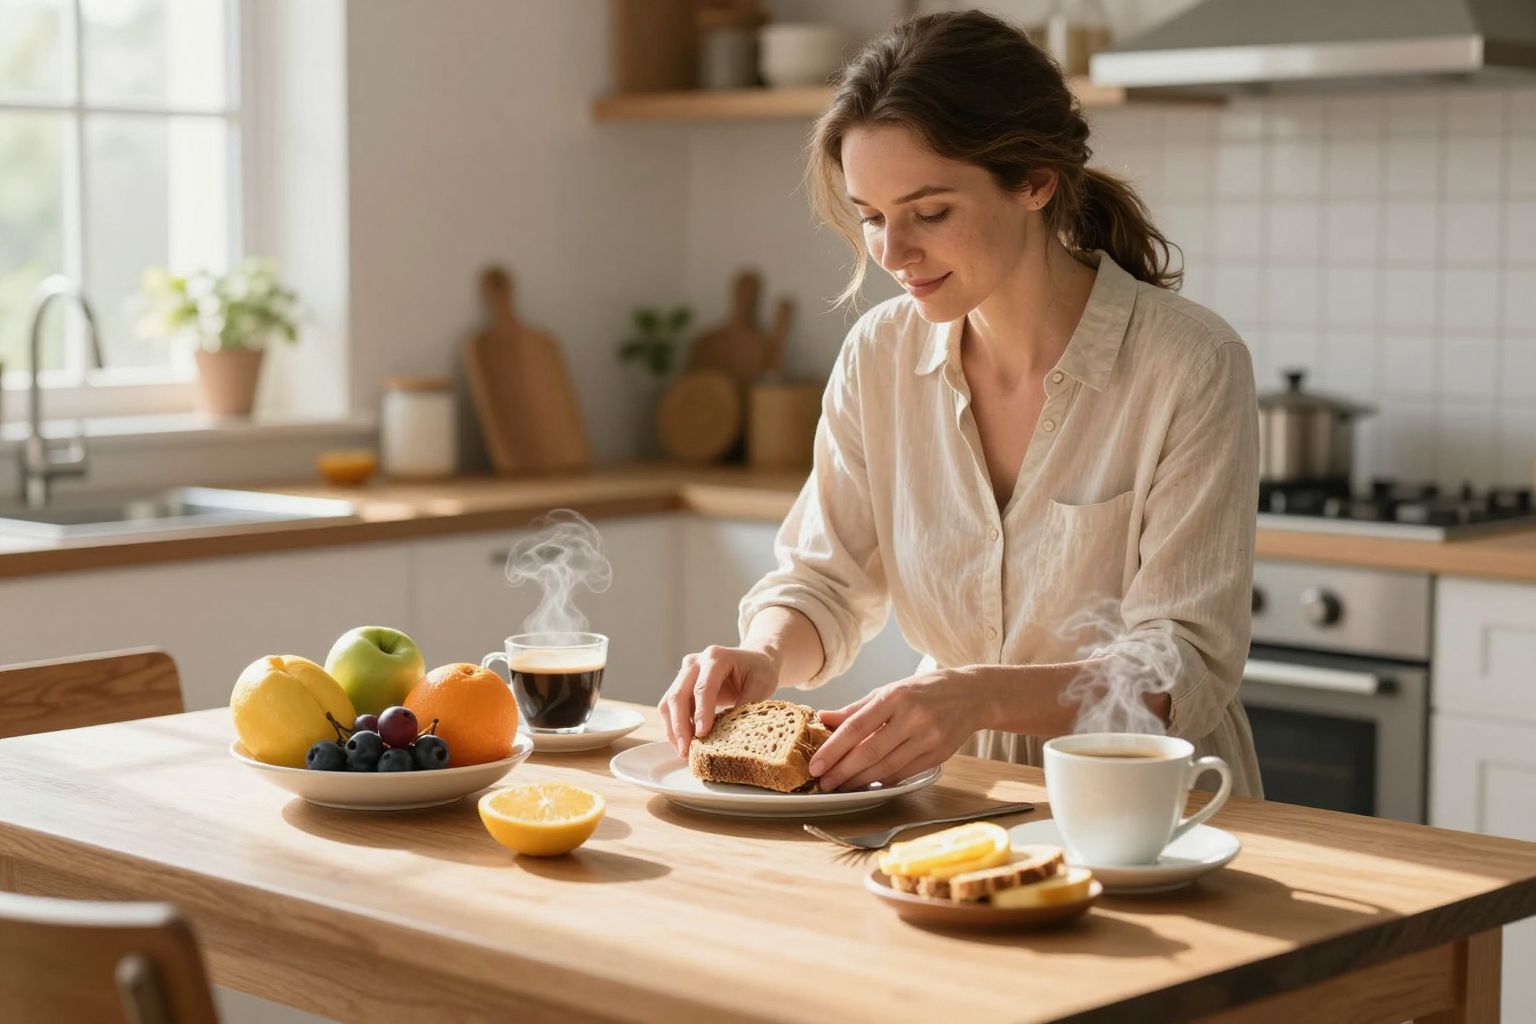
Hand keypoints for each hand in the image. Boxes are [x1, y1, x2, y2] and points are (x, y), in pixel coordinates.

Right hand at [658, 644, 780, 757]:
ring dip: (673, 729)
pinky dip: (675, 727)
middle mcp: (695, 662)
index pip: (703, 687)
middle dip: (680, 726)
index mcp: (716, 657)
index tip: (702, 734)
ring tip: (685, 752)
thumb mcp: (763, 684)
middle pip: (678, 695)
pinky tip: (686, 743)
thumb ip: (749, 704)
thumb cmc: (759, 671)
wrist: (752, 659)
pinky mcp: (680, 685)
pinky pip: (670, 708)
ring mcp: (684, 673)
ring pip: (668, 703)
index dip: (701, 712)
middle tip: (687, 751)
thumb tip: (734, 731)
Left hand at [809, 668, 986, 791]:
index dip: (833, 749)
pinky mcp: (938, 756)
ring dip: (859, 781)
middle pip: (870, 752)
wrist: (972, 695)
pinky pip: (903, 774)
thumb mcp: (890, 690)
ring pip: (886, 768)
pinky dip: (882, 781)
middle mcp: (912, 718)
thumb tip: (824, 717)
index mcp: (895, 697)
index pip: (857, 727)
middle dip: (842, 771)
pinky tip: (866, 784)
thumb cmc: (925, 690)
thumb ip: (856, 708)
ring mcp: (928, 739)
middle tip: (823, 782)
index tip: (816, 764)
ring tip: (840, 786)